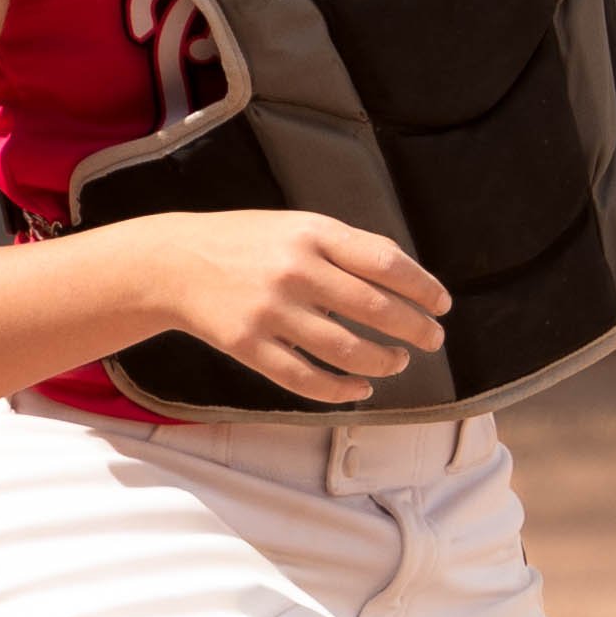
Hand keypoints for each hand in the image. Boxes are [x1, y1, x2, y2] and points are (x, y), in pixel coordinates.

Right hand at [147, 211, 449, 407]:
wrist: (174, 262)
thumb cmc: (248, 243)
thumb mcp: (298, 226)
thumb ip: (347, 248)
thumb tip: (407, 280)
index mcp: (313, 233)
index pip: (385, 262)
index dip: (422, 288)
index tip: (442, 305)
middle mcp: (295, 270)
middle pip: (374, 309)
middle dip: (415, 329)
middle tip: (432, 340)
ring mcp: (271, 311)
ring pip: (346, 350)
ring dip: (383, 362)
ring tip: (398, 362)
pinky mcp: (249, 346)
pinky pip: (306, 379)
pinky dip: (341, 390)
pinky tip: (361, 389)